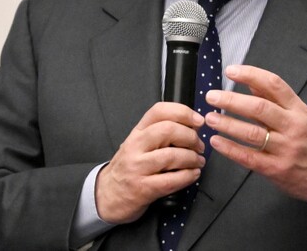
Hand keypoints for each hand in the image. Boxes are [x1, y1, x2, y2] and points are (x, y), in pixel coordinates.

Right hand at [94, 102, 205, 223]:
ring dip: (192, 158)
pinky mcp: (143, 188)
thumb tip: (192, 127)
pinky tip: (193, 174)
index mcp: (137, 132)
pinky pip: (171, 180)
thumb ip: (161, 133)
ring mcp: (138, 167)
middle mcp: (135, 146)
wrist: (107, 195)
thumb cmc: (128, 168)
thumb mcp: (139, 144)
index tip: (198, 120)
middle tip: (199, 146)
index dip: (183, 112)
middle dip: (191, 137)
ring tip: (198, 162)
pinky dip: (188, 176)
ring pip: (172, 156)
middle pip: (168, 130)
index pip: (159, 111)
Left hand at [204, 65, 306, 210]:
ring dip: (227, 124)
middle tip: (212, 96)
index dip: (251, 75)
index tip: (231, 71)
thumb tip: (252, 85)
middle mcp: (293, 126)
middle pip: (259, 108)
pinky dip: (230, 149)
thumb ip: (278, 101)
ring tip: (210, 118)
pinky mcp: (277, 169)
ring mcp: (286, 149)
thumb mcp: (303, 116)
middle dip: (231, 100)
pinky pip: (249, 157)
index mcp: (299, 110)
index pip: (274, 84)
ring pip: (252, 133)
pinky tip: (217, 142)